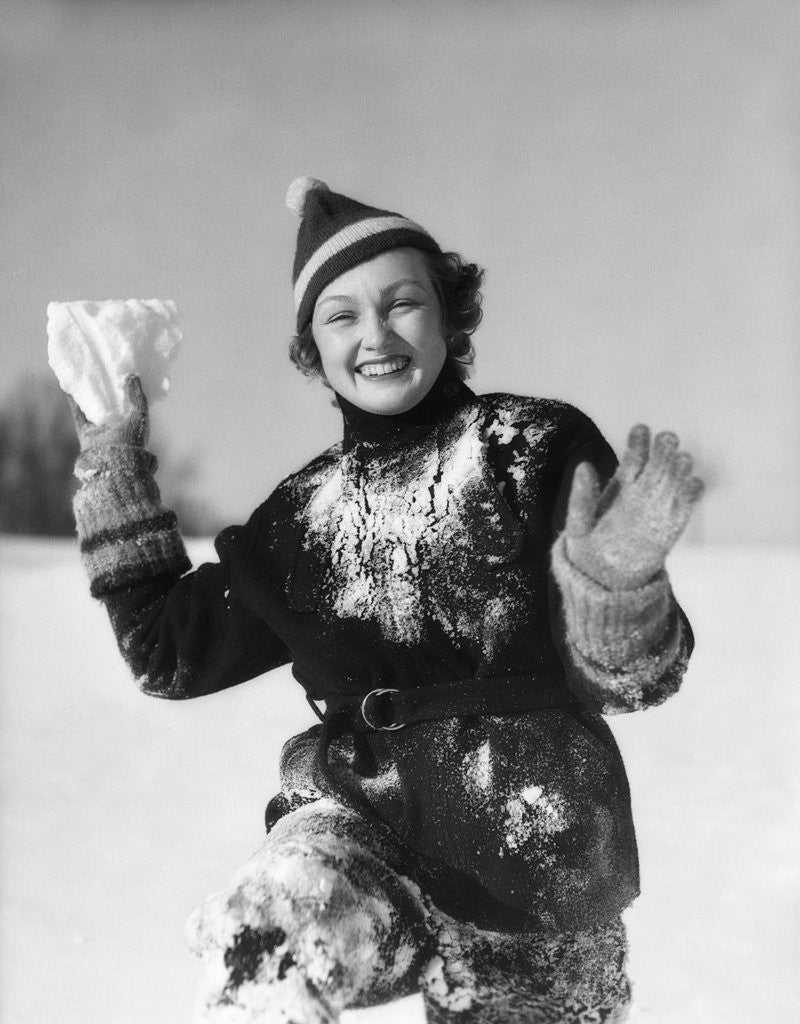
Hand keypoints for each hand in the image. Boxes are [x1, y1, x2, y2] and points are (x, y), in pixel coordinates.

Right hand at [69, 375, 149, 451]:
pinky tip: (69, 384)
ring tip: (84, 372)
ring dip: (87, 391)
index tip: (120, 369)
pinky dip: (72, 399)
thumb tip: (131, 375)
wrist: (113, 463)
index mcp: (131, 421)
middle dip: (105, 387)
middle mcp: (115, 425)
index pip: (128, 400)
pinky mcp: (85, 431)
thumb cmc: (131, 441)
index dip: (124, 386)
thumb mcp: (140, 416)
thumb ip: (137, 397)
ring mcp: (99, 428)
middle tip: (101, 367)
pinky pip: (77, 412)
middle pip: (109, 401)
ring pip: (92, 405)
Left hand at [564, 425, 703, 589]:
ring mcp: (658, 508)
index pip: (633, 457)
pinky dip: (691, 494)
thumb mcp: (578, 523)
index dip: (638, 442)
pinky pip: (684, 507)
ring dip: (679, 469)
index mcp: (622, 484)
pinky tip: (694, 483)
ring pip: (674, 481)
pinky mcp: (670, 527)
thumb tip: (582, 466)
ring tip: (682, 458)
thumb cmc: (587, 548)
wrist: (603, 580)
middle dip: (664, 450)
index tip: (641, 428)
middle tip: (668, 438)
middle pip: (658, 464)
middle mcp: (644, 491)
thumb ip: (582, 497)